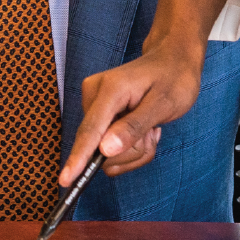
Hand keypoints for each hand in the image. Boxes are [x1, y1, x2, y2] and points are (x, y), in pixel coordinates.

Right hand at [61, 0, 228, 180]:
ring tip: (150, 128)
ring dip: (133, 150)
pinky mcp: (99, 115)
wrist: (173, 59)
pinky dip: (130, 147)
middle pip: (100, 148)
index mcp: (110, 90)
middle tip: (153, 133)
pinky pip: (109, 148)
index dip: (78, 158)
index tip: (66, 180)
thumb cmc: (173, 78)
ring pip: (106, 152)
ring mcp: (95, 105)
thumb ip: (133, 127)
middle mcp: (94, 95)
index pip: (90, 131)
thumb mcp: (163, 104)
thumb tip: (105, 150)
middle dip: (131, 151)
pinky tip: (143, 129)